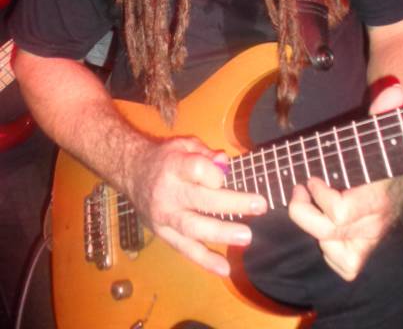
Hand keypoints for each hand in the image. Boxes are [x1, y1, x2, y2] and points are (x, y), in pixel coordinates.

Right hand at [128, 135, 266, 276]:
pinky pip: (185, 249)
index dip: (213, 173)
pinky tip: (225, 269)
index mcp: (173, 166)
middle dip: (232, 203)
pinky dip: (205, 261)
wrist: (131, 173)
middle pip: (200, 199)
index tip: (225, 175)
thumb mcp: (183, 145)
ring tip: (245, 237)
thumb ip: (205, 153)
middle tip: (259, 206)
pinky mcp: (164, 234)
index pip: (195, 169)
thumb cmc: (164, 158)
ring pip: (193, 228)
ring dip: (221, 233)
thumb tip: (225, 163)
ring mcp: (165, 217)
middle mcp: (168, 192)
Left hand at [288, 83, 402, 280]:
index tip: (311, 177)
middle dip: (305, 210)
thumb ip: (385, 110)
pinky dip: (330, 251)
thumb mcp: (383, 129)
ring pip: (336, 254)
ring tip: (308, 206)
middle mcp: (374, 224)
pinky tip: (324, 226)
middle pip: (328, 233)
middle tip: (300, 188)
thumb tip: (395, 89)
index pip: (340, 214)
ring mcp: (370, 239)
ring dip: (315, 231)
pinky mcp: (365, 248)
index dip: (319, 196)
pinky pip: (345, 265)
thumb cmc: (387, 149)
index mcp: (377, 197)